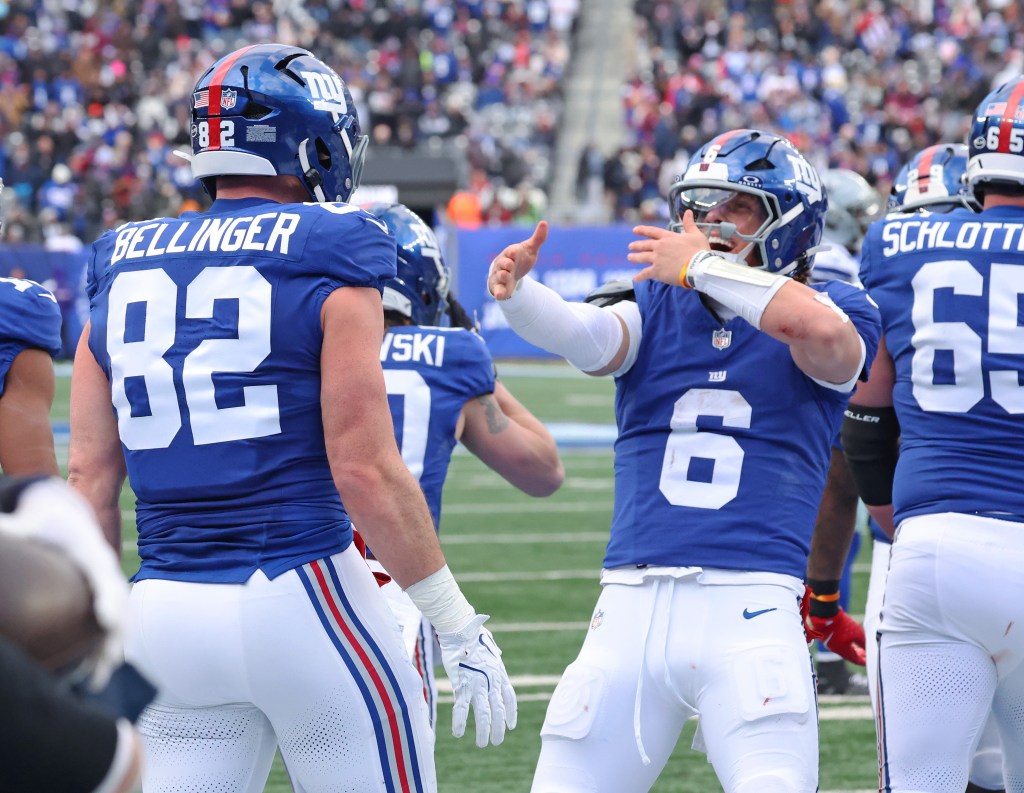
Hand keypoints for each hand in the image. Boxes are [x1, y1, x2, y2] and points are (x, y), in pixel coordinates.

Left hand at [0, 478, 128, 687]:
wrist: (66, 518)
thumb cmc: (46, 523)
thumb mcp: (30, 522)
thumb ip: (13, 528)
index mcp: (92, 553)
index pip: (105, 578)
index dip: (109, 600)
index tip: (108, 623)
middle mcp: (107, 572)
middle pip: (120, 606)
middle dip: (116, 635)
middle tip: (110, 662)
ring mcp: (108, 587)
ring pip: (120, 621)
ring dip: (110, 651)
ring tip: (98, 681)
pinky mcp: (102, 600)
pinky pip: (110, 627)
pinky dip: (104, 650)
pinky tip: (93, 676)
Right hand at [436, 613, 516, 746]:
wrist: (460, 628)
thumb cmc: (474, 634)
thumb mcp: (490, 646)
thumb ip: (493, 655)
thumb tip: (497, 654)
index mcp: (499, 672)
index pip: (510, 697)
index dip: (511, 713)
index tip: (510, 726)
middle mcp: (491, 680)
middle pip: (498, 709)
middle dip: (498, 728)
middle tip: (496, 741)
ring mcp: (477, 683)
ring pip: (483, 712)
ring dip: (484, 730)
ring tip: (482, 744)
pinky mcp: (461, 683)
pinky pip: (461, 707)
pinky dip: (460, 721)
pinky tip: (458, 733)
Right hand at [487, 221, 547, 299]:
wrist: (511, 273)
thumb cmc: (520, 259)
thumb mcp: (530, 249)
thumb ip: (538, 238)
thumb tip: (545, 222)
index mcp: (512, 253)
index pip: (512, 251)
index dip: (513, 251)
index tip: (515, 251)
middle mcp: (504, 263)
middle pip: (504, 263)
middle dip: (507, 264)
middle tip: (510, 265)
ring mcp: (500, 275)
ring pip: (500, 275)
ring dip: (503, 276)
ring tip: (506, 276)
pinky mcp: (499, 286)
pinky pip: (497, 289)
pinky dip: (498, 292)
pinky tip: (500, 296)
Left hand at [629, 210, 710, 285]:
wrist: (697, 266)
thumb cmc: (699, 250)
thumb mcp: (696, 234)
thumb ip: (689, 224)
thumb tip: (687, 212)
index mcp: (668, 237)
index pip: (652, 232)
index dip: (642, 230)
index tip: (635, 230)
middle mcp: (659, 247)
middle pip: (644, 245)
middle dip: (636, 245)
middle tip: (630, 246)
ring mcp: (657, 259)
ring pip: (642, 257)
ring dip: (635, 257)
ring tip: (630, 257)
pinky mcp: (657, 271)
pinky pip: (645, 273)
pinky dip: (639, 276)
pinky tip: (635, 278)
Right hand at [810, 608, 866, 665]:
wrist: (824, 613)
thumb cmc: (842, 623)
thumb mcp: (857, 633)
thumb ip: (863, 643)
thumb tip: (869, 650)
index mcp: (843, 651)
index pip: (855, 660)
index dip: (863, 661)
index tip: (869, 661)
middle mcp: (834, 649)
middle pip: (848, 655)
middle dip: (858, 655)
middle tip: (865, 653)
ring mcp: (828, 643)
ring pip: (842, 649)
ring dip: (851, 649)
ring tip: (857, 647)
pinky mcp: (825, 636)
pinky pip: (837, 643)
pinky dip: (844, 644)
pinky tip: (847, 639)